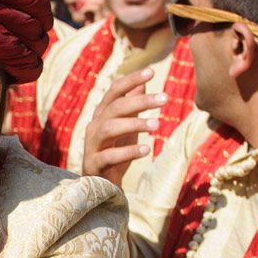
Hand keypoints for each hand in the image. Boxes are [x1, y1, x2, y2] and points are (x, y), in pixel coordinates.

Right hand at [82, 67, 157, 184]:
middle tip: (165, 98)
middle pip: (115, 107)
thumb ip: (131, 106)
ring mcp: (92, 145)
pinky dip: (128, 152)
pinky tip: (147, 150)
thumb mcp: (125, 127)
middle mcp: (94, 126)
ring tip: (157, 124)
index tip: (152, 72)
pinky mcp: (94, 164)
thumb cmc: (114, 152)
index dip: (131, 80)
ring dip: (134, 124)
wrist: (100, 185)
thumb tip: (142, 84)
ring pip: (109, 128)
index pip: (114, 91)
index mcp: (102, 114)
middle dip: (140, 101)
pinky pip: (110, 156)